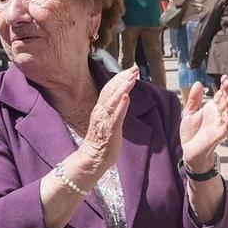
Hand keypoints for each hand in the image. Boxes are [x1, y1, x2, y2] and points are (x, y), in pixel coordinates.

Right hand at [70, 67, 137, 183]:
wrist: (92, 159)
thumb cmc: (102, 141)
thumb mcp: (108, 120)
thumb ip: (114, 109)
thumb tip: (123, 97)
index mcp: (100, 108)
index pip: (110, 88)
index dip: (120, 78)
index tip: (131, 69)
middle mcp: (101, 111)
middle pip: (111, 90)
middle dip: (123, 78)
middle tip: (134, 69)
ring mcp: (105, 120)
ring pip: (113, 100)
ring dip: (122, 88)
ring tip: (131, 78)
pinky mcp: (110, 130)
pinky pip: (116, 116)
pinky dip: (121, 106)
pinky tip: (127, 97)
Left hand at [179, 76, 227, 171]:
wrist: (188, 151)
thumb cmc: (191, 133)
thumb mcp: (189, 113)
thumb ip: (193, 99)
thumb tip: (199, 83)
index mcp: (212, 109)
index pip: (221, 95)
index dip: (224, 87)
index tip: (224, 77)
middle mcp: (218, 117)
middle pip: (227, 103)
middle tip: (227, 82)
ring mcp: (219, 126)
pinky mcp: (217, 137)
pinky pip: (225, 130)